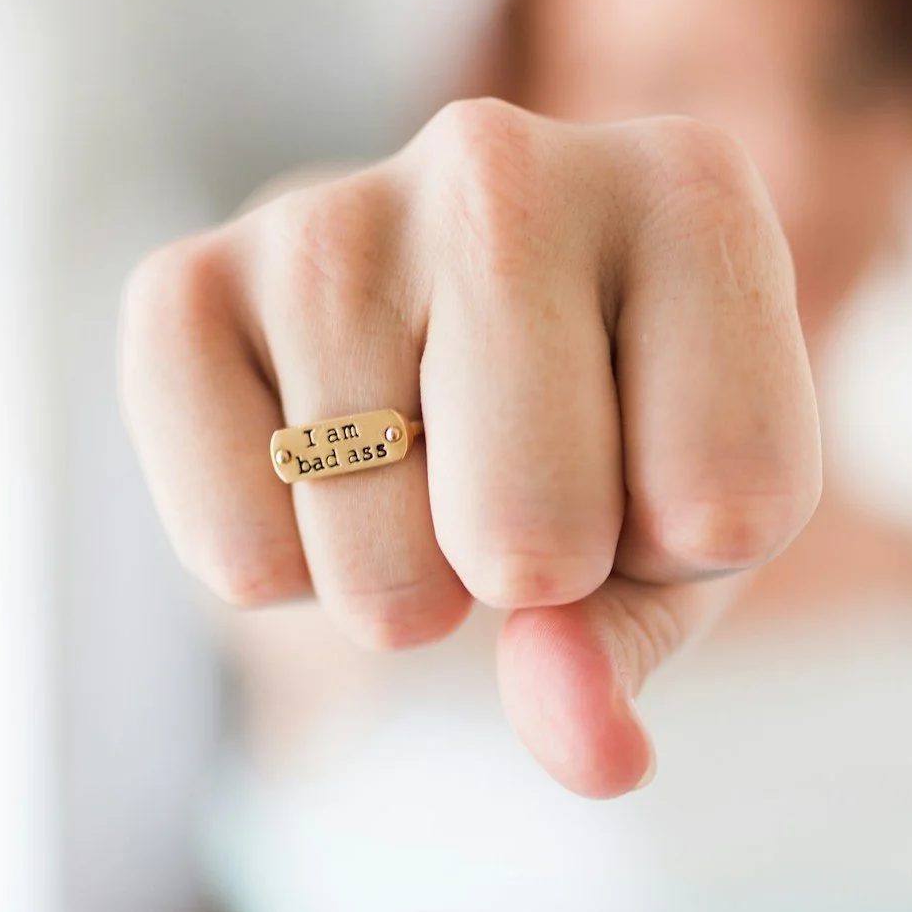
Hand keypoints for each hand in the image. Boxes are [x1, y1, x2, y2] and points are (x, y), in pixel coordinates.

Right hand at [120, 99, 819, 796]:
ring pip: (383, 568)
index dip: (688, 548)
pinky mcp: (180, 285)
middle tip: (515, 489)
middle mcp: (505, 161)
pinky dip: (282, 578)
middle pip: (539, 533)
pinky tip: (314, 469)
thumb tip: (591, 749)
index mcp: (691, 192)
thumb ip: (640, 646)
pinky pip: (239, 556)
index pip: (731, 498)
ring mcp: (330, 213)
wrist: (418, 344)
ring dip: (403, 590)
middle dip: (532, 580)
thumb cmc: (594, 439)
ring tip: (415, 473)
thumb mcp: (671, 546)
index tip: (654, 463)